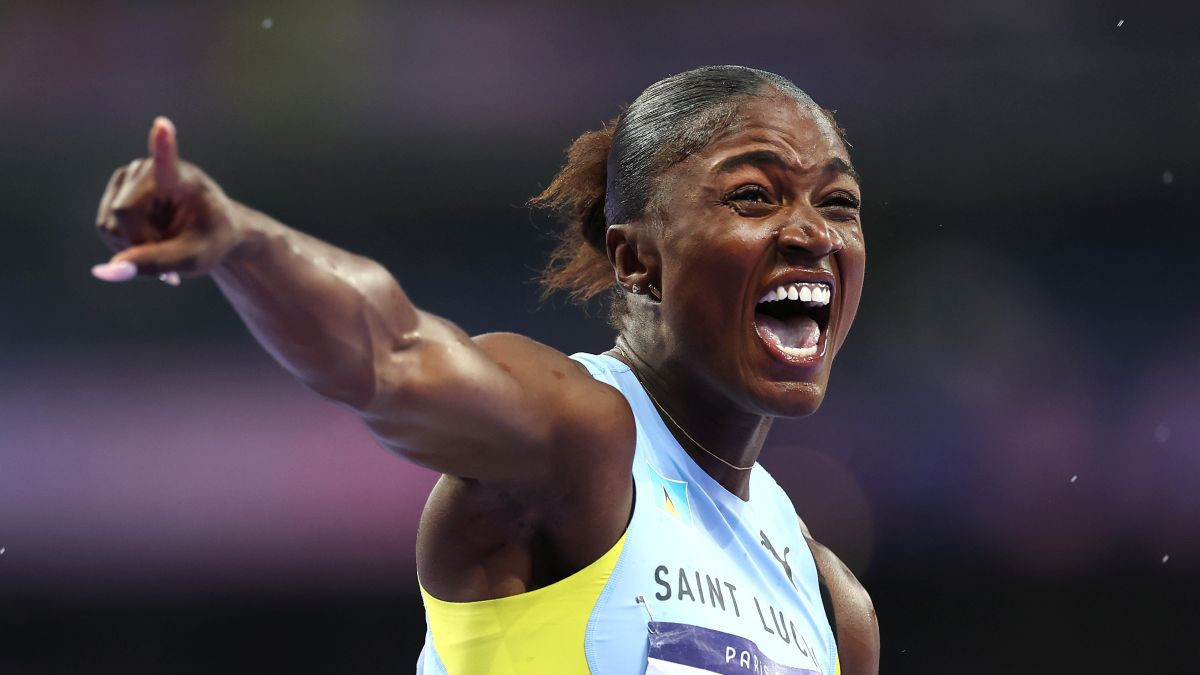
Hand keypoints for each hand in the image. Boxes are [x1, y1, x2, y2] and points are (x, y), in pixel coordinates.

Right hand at [93, 117, 241, 284]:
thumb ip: (153, 264)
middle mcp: (149, 169)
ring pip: (110, 225)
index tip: (164, 125)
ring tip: (163, 244)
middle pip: (124, 215)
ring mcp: (128, 176)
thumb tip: (106, 271)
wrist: (213, 230)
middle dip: (139, 244)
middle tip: (171, 255)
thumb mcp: (193, 259)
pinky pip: (106, 227)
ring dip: (132, 247)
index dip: (162, 145)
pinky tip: (148, 242)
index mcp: (182, 179)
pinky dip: (125, 244)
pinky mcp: (116, 188)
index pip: (168, 160)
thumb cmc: (212, 240)